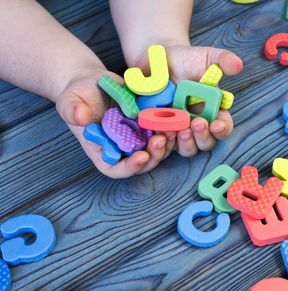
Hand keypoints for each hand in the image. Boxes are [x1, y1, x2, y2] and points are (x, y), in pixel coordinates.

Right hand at [55, 67, 173, 177]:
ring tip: (172, 128)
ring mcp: (136, 138)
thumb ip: (72, 110)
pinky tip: (176, 117)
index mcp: (102, 151)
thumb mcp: (70, 101)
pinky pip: (161, 131)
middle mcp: (122, 149)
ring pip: (156, 149)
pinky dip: (169, 127)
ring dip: (166, 143)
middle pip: (142, 163)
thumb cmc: (77, 95)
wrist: (92, 83)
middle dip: (154, 155)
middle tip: (161, 140)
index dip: (130, 167)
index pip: (115, 169)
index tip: (141, 157)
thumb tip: (79, 117)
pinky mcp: (147, 125)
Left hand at [134, 45, 242, 156]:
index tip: (217, 124)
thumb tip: (238, 65)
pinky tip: (161, 133)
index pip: (223, 126)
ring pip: (187, 149)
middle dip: (203, 137)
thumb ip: (223, 60)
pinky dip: (165, 143)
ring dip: (186, 143)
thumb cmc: (186, 60)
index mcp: (214, 111)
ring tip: (180, 130)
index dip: (223, 129)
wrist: (158, 59)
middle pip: (206, 143)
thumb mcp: (207, 57)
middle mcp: (198, 124)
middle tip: (197, 123)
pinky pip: (165, 146)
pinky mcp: (162, 132)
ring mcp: (180, 130)